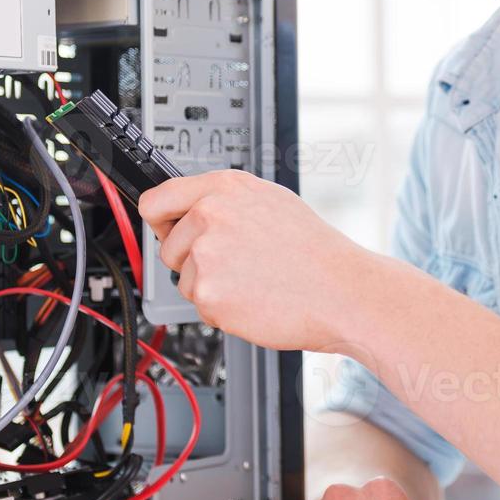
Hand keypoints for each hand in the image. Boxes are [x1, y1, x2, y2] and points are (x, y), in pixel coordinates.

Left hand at [137, 169, 372, 351]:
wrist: (342, 291)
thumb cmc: (315, 252)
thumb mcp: (271, 202)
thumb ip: (224, 202)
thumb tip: (189, 210)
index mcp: (224, 188)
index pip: (157, 199)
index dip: (161, 221)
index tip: (165, 229)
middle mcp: (210, 216)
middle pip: (167, 247)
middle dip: (192, 261)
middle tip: (236, 265)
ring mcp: (206, 255)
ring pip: (184, 279)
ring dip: (211, 287)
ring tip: (253, 281)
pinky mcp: (209, 294)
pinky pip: (200, 306)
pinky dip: (223, 310)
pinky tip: (255, 299)